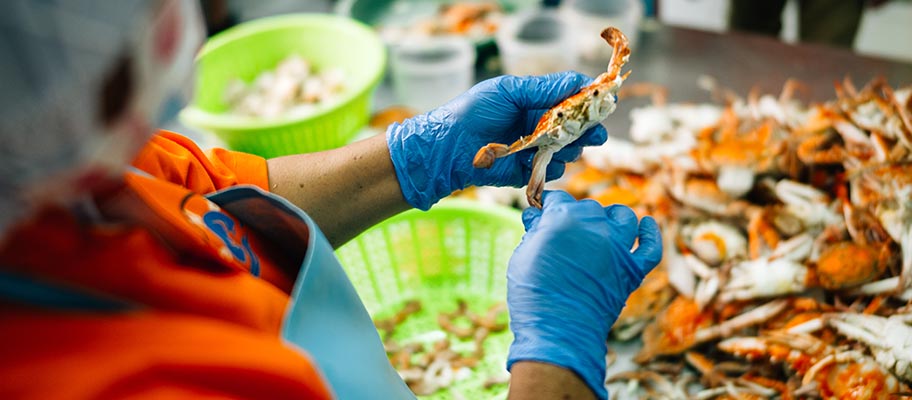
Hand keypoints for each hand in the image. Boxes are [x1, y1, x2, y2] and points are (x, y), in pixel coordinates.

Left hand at [386, 72, 607, 209]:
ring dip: (572, 148)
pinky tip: (542, 161)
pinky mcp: (527, 172)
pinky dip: (553, 167)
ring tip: (565, 145)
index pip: (572, 99)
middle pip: (577, 127)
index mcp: (535, 101)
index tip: (605, 100)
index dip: (589, 100)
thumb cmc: (473, 112)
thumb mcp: (508, 91)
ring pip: (569, 150)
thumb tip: (579, 80)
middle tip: (596, 132)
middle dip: (589, 129)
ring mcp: (534, 150)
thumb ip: (543, 88)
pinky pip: (552, 171)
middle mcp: (539, 125)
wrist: (447, 148)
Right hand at [506, 191, 662, 398]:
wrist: (559, 330)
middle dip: (576, 215)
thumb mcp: (523, 255)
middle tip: (566, 231)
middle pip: (590, 207)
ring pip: (625, 218)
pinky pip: (650, 247)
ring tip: (604, 224)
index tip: (544, 212)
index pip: (558, 199)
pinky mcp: (632, 270)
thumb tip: (536, 215)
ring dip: (613, 217)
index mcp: (564, 218)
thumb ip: (533, 231)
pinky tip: (646, 224)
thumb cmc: (533, 294)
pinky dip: (650, 233)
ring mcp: (618, 247)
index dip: (549, 205)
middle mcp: (595, 226)